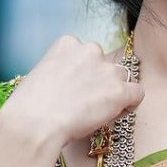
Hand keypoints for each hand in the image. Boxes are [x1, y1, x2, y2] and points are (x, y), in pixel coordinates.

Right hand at [0, 34, 143, 166]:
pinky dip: (129, 105)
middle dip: (100, 82)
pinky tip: (114, 114)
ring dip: (114, 93)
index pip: (88, 54)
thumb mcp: (41, 75)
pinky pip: (137, 94)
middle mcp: (90, 50)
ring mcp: (107, 70)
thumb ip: (62, 71)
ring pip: (122, 78)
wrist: (33, 123)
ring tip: (97, 112)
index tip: (76, 89)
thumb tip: (74, 86)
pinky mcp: (119, 91)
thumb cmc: (29, 107)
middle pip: (106, 64)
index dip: (85, 74)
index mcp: (68, 43)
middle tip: (86, 104)